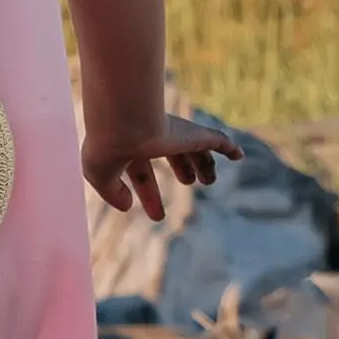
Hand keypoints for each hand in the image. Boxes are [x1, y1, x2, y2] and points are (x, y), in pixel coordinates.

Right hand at [82, 113, 243, 219]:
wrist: (123, 123)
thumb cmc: (107, 150)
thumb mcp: (100, 176)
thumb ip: (112, 193)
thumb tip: (126, 206)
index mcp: (129, 148)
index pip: (141, 172)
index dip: (148, 193)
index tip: (157, 215)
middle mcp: (151, 138)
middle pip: (171, 155)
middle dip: (180, 170)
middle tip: (189, 183)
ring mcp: (174, 135)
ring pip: (194, 150)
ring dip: (203, 165)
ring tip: (209, 180)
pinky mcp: (193, 134)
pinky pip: (216, 140)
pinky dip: (228, 147)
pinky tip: (237, 155)